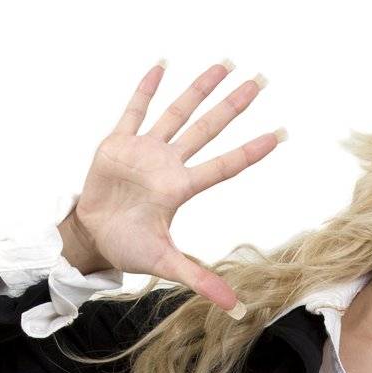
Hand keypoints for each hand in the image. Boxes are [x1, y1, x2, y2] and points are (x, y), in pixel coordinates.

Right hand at [68, 59, 285, 315]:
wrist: (92, 238)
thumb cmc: (129, 249)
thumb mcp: (165, 266)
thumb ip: (200, 281)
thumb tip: (237, 309)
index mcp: (179, 189)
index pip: (223, 166)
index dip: (250, 151)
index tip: (279, 134)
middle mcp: (168, 164)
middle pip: (207, 129)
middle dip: (232, 104)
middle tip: (260, 80)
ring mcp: (145, 151)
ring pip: (177, 113)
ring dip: (198, 89)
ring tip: (223, 64)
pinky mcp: (118, 143)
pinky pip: (134, 110)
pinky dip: (146, 89)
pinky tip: (162, 66)